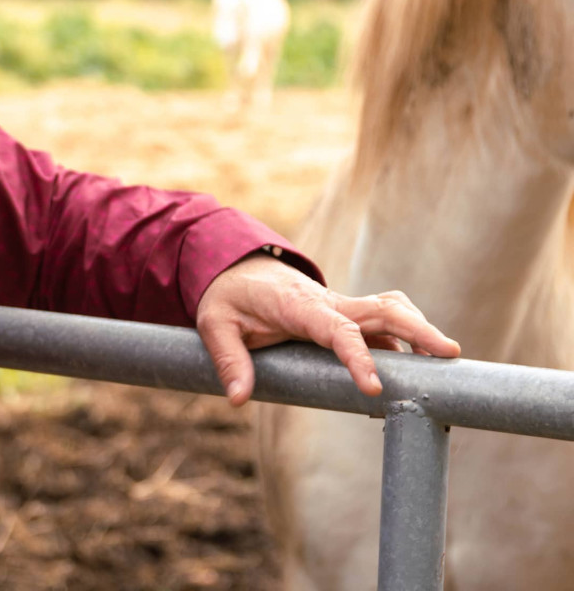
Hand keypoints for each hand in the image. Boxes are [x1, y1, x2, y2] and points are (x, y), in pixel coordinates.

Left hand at [195, 253, 460, 405]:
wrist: (236, 265)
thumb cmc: (228, 296)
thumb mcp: (215, 324)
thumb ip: (228, 360)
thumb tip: (238, 400)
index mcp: (298, 307)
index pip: (337, 330)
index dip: (358, 357)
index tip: (374, 389)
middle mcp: (327, 302)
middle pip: (382, 310)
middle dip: (418, 330)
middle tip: (451, 355)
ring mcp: (339, 305)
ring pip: (389, 308)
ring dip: (418, 327)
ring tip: (446, 358)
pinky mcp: (343, 313)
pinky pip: (381, 321)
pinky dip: (404, 337)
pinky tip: (416, 365)